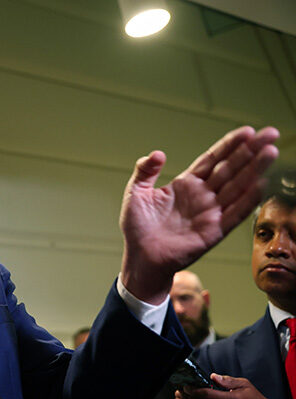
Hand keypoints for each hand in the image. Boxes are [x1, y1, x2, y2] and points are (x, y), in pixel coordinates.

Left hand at [120, 126, 278, 302]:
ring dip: (254, 170)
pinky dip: (247, 201)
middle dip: (250, 151)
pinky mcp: (213, 231)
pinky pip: (234, 214)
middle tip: (270, 134)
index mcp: (186, 184)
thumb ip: (144, 171)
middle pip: (231, 169)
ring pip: (237, 187)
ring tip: (270, 152)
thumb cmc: (137, 228)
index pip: (213, 159)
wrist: (140, 258)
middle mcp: (202, 196)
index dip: (230, 145)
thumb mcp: (136, 193)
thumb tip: (157, 153)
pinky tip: (260, 185)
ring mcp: (210, 213)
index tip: (247, 131)